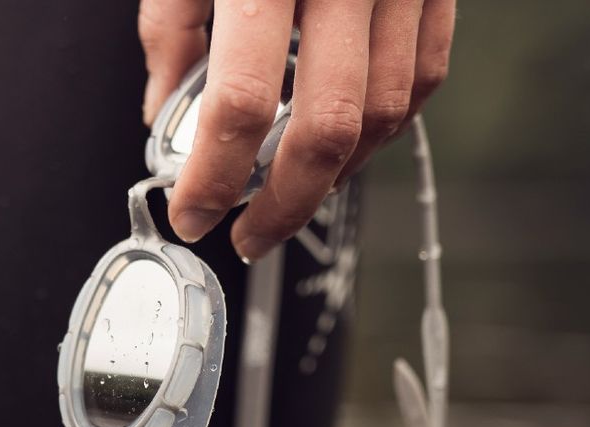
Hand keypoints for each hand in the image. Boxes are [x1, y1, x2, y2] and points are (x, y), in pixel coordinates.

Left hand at [139, 0, 454, 259]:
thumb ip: (171, 27)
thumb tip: (165, 108)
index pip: (242, 104)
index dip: (214, 176)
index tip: (192, 213)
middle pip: (327, 128)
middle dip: (285, 204)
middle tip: (248, 236)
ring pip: (385, 111)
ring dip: (335, 172)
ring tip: (290, 195)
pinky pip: (424, 74)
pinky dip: (384, 125)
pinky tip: (344, 144)